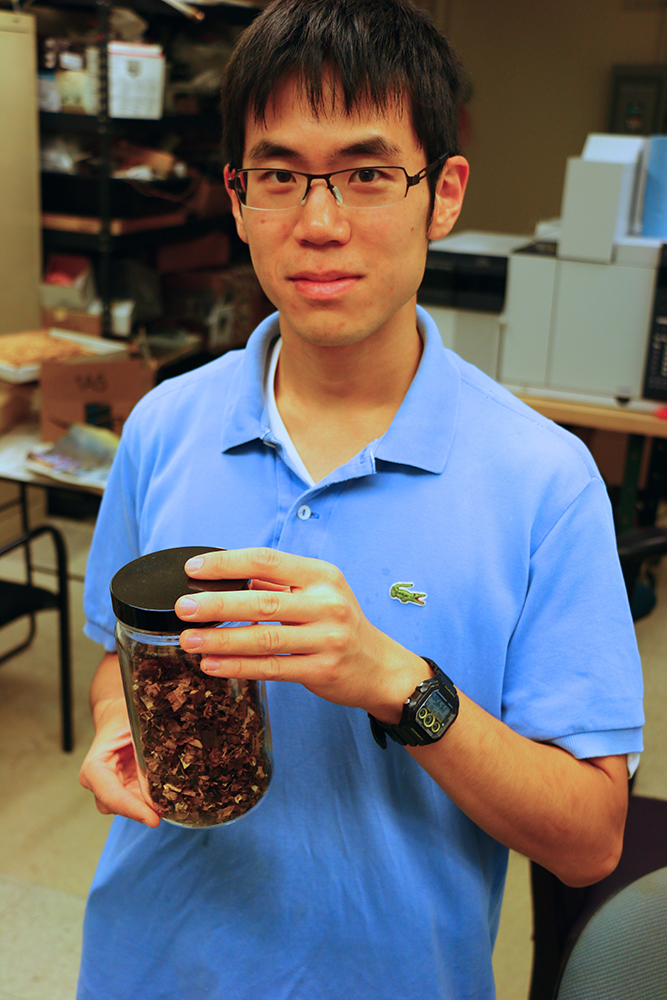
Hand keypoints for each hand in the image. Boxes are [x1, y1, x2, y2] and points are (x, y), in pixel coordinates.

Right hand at [79, 699, 160, 826]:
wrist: (117, 715)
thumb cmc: (122, 716)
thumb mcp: (135, 730)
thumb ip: (144, 756)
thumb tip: (157, 786)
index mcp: (94, 767)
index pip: (111, 795)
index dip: (133, 809)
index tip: (154, 819)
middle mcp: (98, 783)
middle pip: (120, 807)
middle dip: (144, 811)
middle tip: (170, 810)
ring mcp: (112, 788)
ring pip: (131, 807)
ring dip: (150, 806)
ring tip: (172, 802)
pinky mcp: (125, 789)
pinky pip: (139, 801)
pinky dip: (153, 800)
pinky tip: (168, 796)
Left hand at [176, 547, 426, 720]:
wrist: (380, 666)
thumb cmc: (339, 624)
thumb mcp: (318, 592)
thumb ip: (276, 585)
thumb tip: (222, 579)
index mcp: (321, 576)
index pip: (267, 560)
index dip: (228, 563)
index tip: (194, 569)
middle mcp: (327, 603)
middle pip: (262, 601)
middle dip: (217, 604)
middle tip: (184, 608)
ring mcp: (327, 638)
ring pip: (264, 638)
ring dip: (222, 639)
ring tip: (190, 640)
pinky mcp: (322, 670)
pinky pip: (272, 668)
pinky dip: (238, 666)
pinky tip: (212, 664)